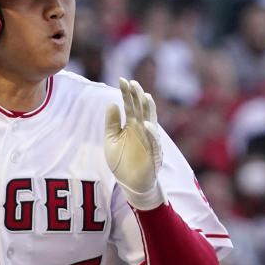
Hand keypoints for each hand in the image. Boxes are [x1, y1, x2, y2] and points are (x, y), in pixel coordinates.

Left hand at [104, 78, 163, 209]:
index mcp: (132, 125)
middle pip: (141, 109)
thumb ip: (112, 123)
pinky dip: (151, 133)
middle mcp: (143, 129)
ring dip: (148, 109)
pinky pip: (153, 142)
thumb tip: (112, 103)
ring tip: (144, 96)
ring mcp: (149, 140)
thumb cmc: (122, 161)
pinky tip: (146, 123)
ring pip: (151, 121)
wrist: (131, 184)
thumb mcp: (111, 140)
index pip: (130, 105)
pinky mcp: (154, 154)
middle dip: (138, 96)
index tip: (122, 79)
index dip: (127, 93)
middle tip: (132, 82)